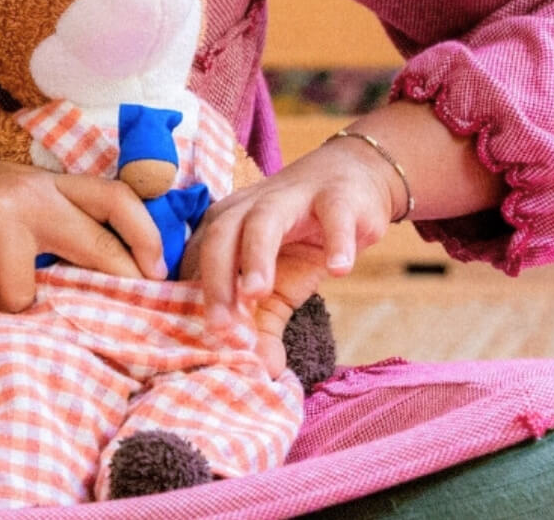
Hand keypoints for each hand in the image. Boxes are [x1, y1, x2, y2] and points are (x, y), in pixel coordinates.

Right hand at [0, 162, 163, 314]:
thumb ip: (41, 223)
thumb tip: (94, 270)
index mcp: (40, 182)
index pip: (112, 196)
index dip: (144, 232)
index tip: (158, 267)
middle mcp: (25, 191)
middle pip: (91, 245)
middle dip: (109, 281)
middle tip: (112, 312)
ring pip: (25, 292)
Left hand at [180, 135, 400, 375]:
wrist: (353, 182)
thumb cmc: (303, 237)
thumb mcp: (280, 284)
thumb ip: (264, 325)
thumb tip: (261, 371)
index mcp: (227, 224)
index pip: (203, 260)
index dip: (199, 298)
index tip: (208, 339)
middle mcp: (251, 206)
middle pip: (222, 235)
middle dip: (216, 279)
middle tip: (222, 325)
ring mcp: (293, 197)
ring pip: (265, 221)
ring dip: (257, 256)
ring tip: (258, 293)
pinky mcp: (337, 197)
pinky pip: (334, 216)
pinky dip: (337, 241)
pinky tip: (339, 270)